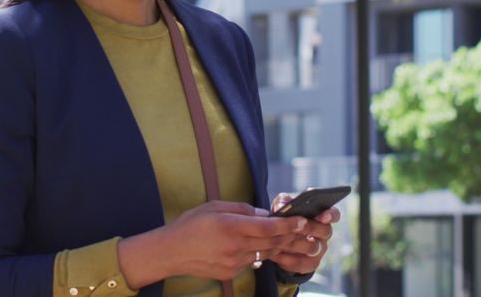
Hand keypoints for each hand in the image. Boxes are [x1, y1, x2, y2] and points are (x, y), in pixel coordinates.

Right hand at [119, 200, 306, 285]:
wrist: (171, 252)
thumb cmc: (190, 224)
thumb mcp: (214, 207)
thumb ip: (241, 209)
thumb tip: (263, 214)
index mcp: (230, 226)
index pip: (267, 227)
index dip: (287, 224)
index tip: (302, 220)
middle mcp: (235, 246)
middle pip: (271, 242)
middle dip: (291, 236)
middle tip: (309, 231)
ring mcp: (234, 262)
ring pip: (264, 253)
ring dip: (279, 246)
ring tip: (295, 239)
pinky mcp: (232, 272)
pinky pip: (251, 261)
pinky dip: (258, 253)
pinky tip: (262, 246)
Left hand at [267, 192, 341, 274]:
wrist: (278, 242)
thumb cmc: (284, 218)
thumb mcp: (282, 206)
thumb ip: (283, 202)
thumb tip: (282, 205)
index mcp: (321, 216)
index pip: (333, 214)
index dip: (331, 215)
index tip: (324, 215)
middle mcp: (324, 233)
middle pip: (325, 231)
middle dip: (310, 228)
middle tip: (295, 227)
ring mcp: (319, 249)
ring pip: (313, 248)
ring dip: (295, 244)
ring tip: (279, 241)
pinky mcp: (310, 264)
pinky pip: (301, 263)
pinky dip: (287, 258)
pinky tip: (275, 254)